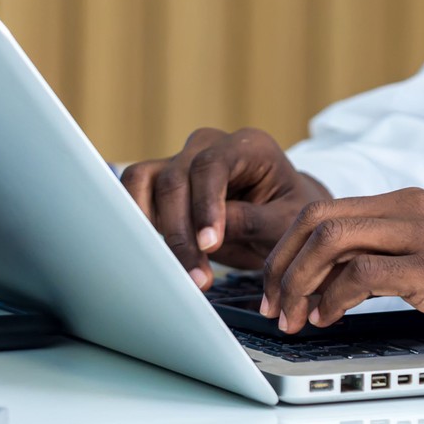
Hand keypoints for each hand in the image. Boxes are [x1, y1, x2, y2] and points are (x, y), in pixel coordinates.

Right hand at [121, 127, 331, 288]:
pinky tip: (151, 253)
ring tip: (173, 269)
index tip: (210, 245)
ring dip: (151, 228)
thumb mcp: (284, 222)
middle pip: (176, 178)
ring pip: (146, 182)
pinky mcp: (162, 183)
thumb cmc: (288, 216)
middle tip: (197, 277)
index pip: (213, 165)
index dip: (205, 205)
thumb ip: (250, 221)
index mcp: (249, 146)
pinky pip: (136, 192)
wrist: (279, 219)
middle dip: (181, 231)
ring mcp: (183, 161)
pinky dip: (136, 222)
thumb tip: (207, 236)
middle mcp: (210, 146)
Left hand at [258, 188, 423, 351]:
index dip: (288, 247)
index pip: (326, 209)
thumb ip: (398, 253)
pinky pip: (364, 275)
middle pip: (317, 217)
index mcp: (411, 203)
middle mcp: (413, 210)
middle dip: (281, 262)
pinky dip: (333, 298)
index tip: (276, 282)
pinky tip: (328, 320)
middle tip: (271, 301)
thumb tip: (344, 277)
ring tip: (293, 315)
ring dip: (298, 282)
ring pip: (331, 240)